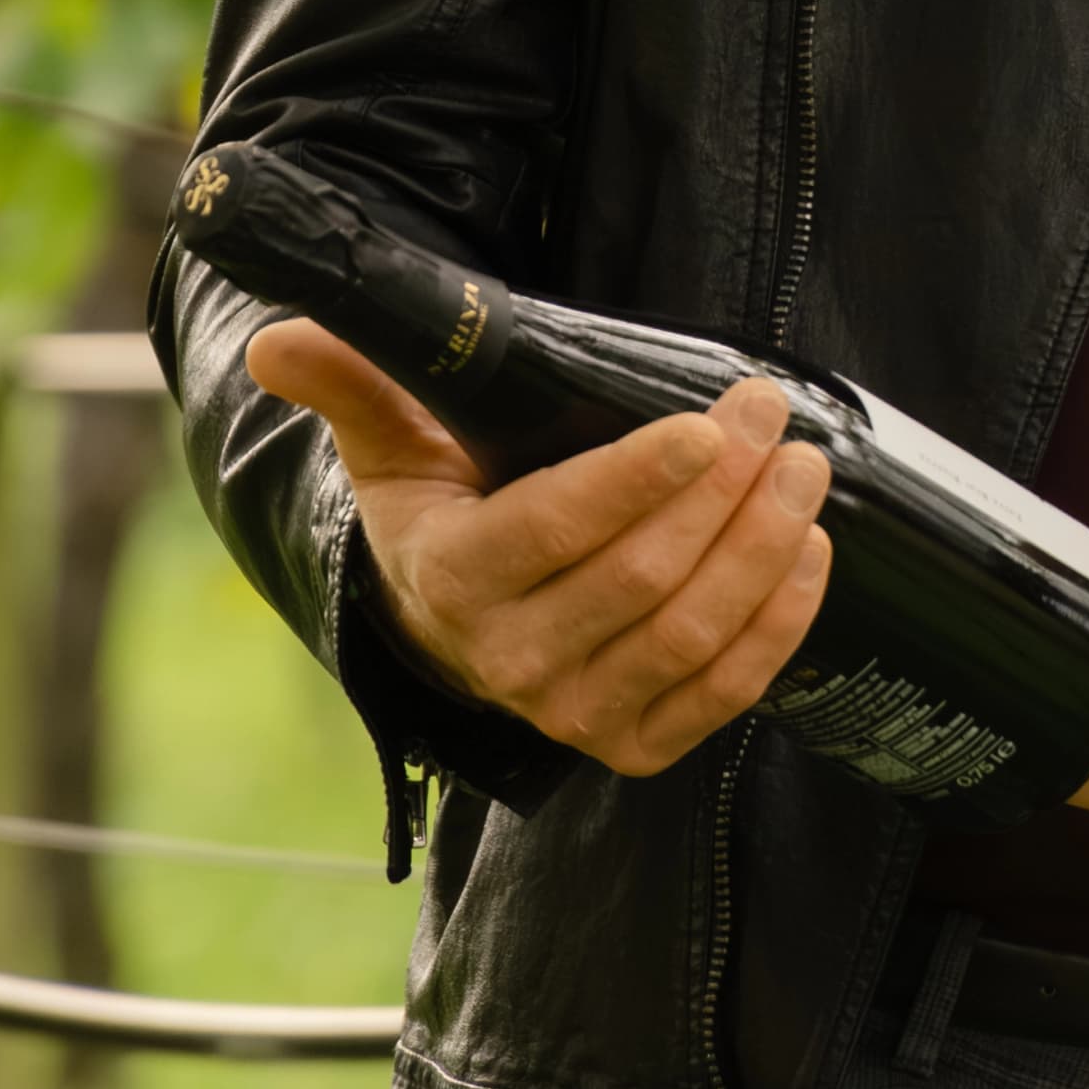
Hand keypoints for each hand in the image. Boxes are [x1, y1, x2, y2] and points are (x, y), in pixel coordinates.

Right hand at [246, 318, 833, 778]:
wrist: (453, 624)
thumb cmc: (440, 505)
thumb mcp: (391, 438)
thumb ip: (349, 381)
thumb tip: (276, 343)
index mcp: (456, 578)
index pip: (558, 529)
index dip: (639, 479)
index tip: (709, 424)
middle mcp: (512, 662)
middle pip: (643, 577)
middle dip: (725, 492)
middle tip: (774, 417)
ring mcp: (576, 715)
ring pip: (691, 635)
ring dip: (764, 551)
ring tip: (805, 470)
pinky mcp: (636, 745)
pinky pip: (724, 695)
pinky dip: (779, 627)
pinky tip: (812, 553)